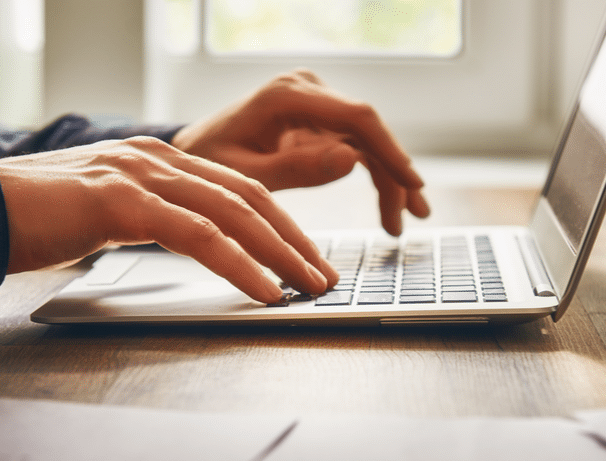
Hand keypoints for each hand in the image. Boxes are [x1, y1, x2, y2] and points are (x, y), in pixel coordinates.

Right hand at [0, 136, 337, 302]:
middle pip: (249, 197)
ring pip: (233, 212)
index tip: (307, 256)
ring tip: (309, 286)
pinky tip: (263, 289)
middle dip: (294, 239)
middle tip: (325, 274)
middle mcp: (157, 158)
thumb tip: (194, 245)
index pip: (239, 188)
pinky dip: (239, 263)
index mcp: (158, 159)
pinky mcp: (121, 201)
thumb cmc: (36, 219)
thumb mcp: (107, 211)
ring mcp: (140, 175)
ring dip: (280, 253)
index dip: (280, 223)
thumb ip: (151, 217)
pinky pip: (197, 234)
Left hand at [171, 69, 429, 235]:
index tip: (412, 183)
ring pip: (368, 141)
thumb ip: (296, 169)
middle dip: (394, 174)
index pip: (356, 117)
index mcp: (287, 96)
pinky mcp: (319, 120)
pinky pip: (357, 147)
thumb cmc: (209, 164)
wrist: (192, 154)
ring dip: (389, 180)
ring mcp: (316, 104)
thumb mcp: (246, 176)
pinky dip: (373, 176)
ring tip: (399, 223)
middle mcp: (307, 91)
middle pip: (368, 130)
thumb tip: (351, 160)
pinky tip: (388, 207)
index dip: (390, 151)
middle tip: (413, 215)